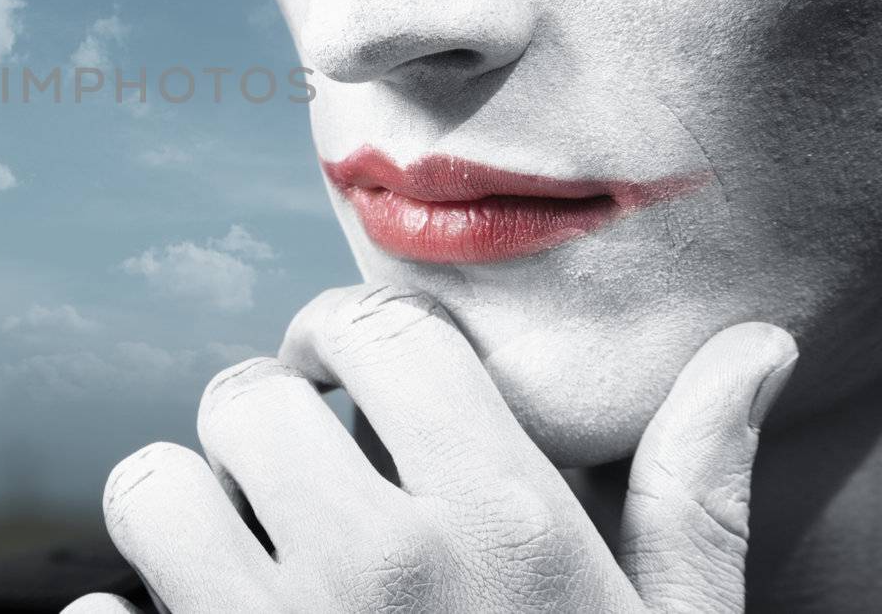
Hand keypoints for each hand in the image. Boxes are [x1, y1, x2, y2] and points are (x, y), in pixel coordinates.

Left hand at [63, 284, 796, 612]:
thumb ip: (692, 491)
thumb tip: (751, 352)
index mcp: (502, 527)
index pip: (379, 332)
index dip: (347, 332)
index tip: (346, 370)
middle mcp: (378, 570)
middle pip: (246, 398)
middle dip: (264, 419)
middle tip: (296, 468)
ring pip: (151, 487)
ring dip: (184, 507)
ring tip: (239, 546)